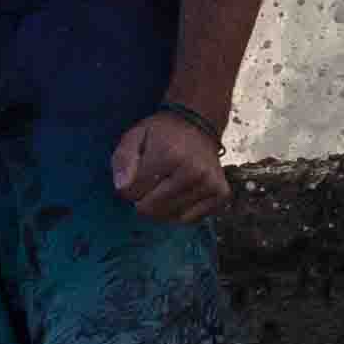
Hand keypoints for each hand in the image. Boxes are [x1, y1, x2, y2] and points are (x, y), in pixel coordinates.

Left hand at [111, 108, 230, 225]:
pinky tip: (180, 193)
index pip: (132, 192)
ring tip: (165, 186)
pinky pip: (189, 219)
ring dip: (161, 207)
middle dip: (143, 200)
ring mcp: (209, 184)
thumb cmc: (163, 133)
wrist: (199, 124)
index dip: (127, 187)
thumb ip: (123, 159)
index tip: (135, 176)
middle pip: (151, 209)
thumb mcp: (135, 136)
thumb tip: (122, 188)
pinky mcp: (221, 194)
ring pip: (169, 217)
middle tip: (150, 182)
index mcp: (169, 155)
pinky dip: (179, 211)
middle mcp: (193, 172)